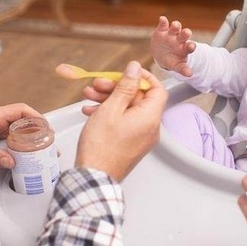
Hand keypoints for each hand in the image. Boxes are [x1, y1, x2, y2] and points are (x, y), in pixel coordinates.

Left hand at [0, 103, 42, 180]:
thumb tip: (11, 162)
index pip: (20, 110)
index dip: (35, 116)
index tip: (46, 127)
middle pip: (21, 119)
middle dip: (35, 129)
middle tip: (47, 141)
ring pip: (15, 129)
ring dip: (27, 137)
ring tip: (38, 148)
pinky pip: (8, 136)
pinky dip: (17, 143)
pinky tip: (22, 153)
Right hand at [75, 61, 166, 180]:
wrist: (94, 176)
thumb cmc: (101, 147)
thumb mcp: (111, 108)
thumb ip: (125, 86)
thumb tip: (135, 69)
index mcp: (150, 117)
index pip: (157, 89)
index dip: (143, 77)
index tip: (127, 72)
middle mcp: (150, 128)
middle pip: (138, 98)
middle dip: (116, 88)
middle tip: (98, 84)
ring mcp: (141, 137)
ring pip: (128, 110)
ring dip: (109, 100)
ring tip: (88, 96)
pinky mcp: (131, 144)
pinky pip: (124, 122)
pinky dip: (110, 114)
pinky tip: (91, 111)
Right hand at [150, 16, 195, 76]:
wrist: (161, 55)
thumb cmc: (172, 60)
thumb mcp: (176, 65)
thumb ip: (182, 69)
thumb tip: (190, 75)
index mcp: (184, 48)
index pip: (189, 46)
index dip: (191, 46)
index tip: (191, 46)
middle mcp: (179, 39)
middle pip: (184, 34)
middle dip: (186, 33)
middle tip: (187, 33)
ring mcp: (171, 34)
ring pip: (175, 27)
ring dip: (176, 25)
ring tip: (175, 26)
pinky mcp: (161, 30)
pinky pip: (163, 24)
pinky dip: (163, 21)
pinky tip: (162, 19)